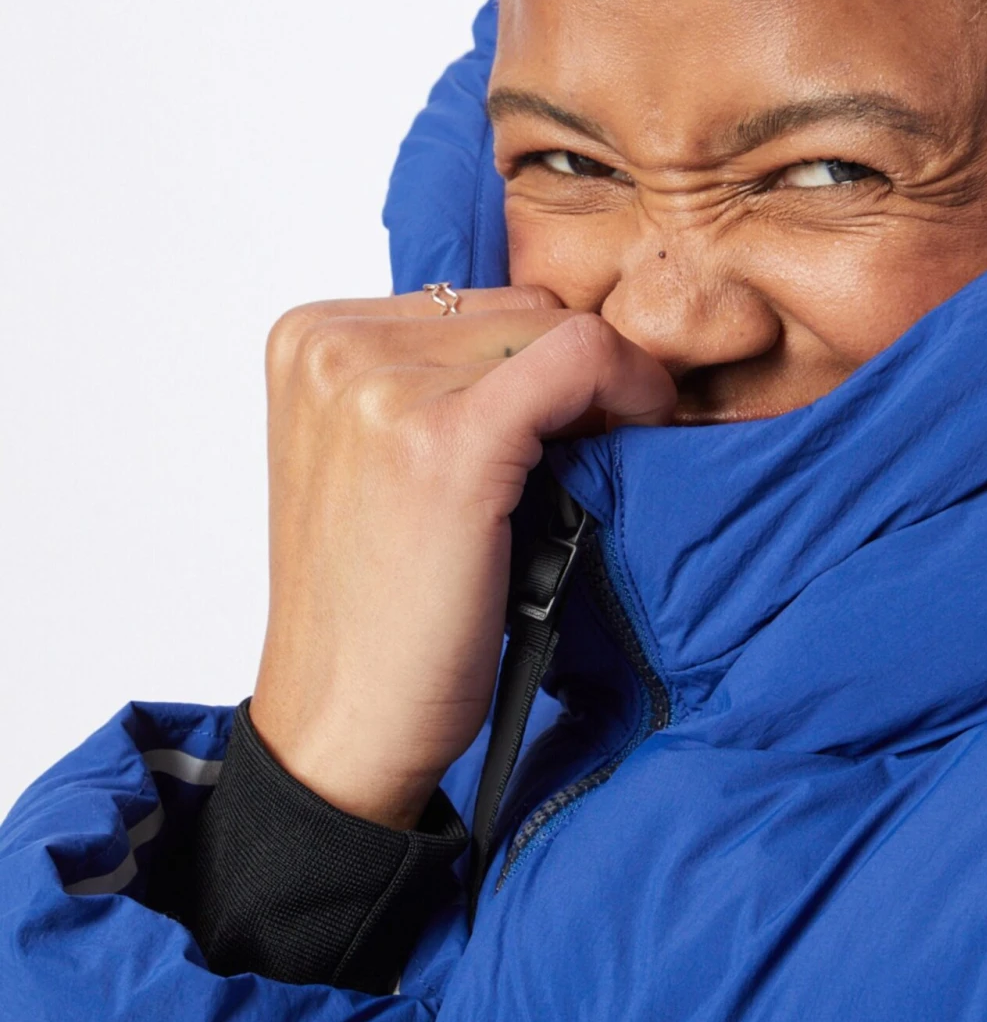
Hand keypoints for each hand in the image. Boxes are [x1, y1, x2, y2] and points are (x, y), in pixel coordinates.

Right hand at [249, 287, 675, 827]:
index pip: (471, 296)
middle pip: (516, 304)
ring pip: (552, 328)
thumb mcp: (380, 463)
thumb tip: (562, 336)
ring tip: (587, 471)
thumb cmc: (376, 610)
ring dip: (593, 391)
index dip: (541, 356)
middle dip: (568, 372)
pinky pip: (579, 357)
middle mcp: (331, 346)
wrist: (345, 724)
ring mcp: (380, 387)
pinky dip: (627, 384)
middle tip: (594, 451)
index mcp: (307, 340)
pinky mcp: (445, 439)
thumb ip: (434, 384)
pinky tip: (643, 426)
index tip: (581, 415)